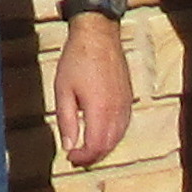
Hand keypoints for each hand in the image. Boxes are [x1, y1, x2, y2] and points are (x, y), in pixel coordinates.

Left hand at [52, 18, 132, 167]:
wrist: (98, 33)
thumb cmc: (76, 60)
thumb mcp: (63, 91)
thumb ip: (66, 121)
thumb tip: (68, 146)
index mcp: (99, 109)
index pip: (95, 147)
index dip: (83, 158)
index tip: (70, 157)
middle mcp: (116, 109)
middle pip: (109, 145)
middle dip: (93, 157)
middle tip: (77, 157)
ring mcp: (125, 102)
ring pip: (119, 136)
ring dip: (104, 147)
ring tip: (87, 148)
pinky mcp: (128, 95)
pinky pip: (124, 123)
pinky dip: (113, 135)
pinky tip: (102, 133)